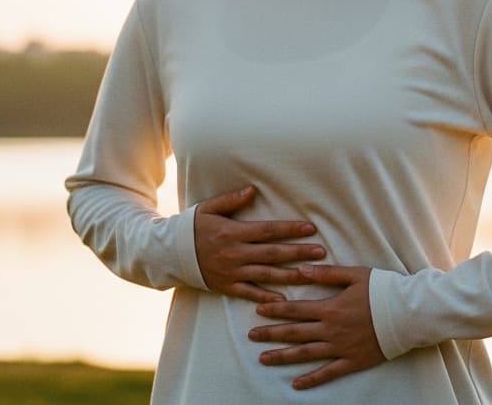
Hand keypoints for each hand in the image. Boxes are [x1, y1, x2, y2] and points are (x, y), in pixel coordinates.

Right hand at [194, 185, 325, 302]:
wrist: (171, 254)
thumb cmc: (193, 227)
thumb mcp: (209, 208)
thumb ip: (231, 200)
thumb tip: (253, 190)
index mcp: (233, 232)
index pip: (268, 231)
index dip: (290, 229)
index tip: (310, 228)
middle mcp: (235, 253)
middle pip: (272, 253)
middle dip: (298, 253)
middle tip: (321, 252)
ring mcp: (232, 272)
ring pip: (266, 275)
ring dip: (290, 275)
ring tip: (311, 275)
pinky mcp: (227, 286)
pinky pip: (249, 293)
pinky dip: (266, 298)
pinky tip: (284, 301)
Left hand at [247, 264, 386, 389]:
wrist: (409, 314)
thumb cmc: (384, 290)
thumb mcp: (355, 275)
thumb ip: (327, 274)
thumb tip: (301, 269)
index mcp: (330, 308)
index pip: (295, 310)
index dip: (275, 310)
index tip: (258, 311)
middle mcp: (331, 330)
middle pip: (295, 333)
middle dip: (271, 334)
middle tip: (251, 335)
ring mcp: (341, 348)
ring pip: (306, 354)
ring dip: (283, 357)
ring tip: (263, 359)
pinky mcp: (353, 361)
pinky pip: (329, 373)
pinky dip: (312, 380)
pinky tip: (296, 385)